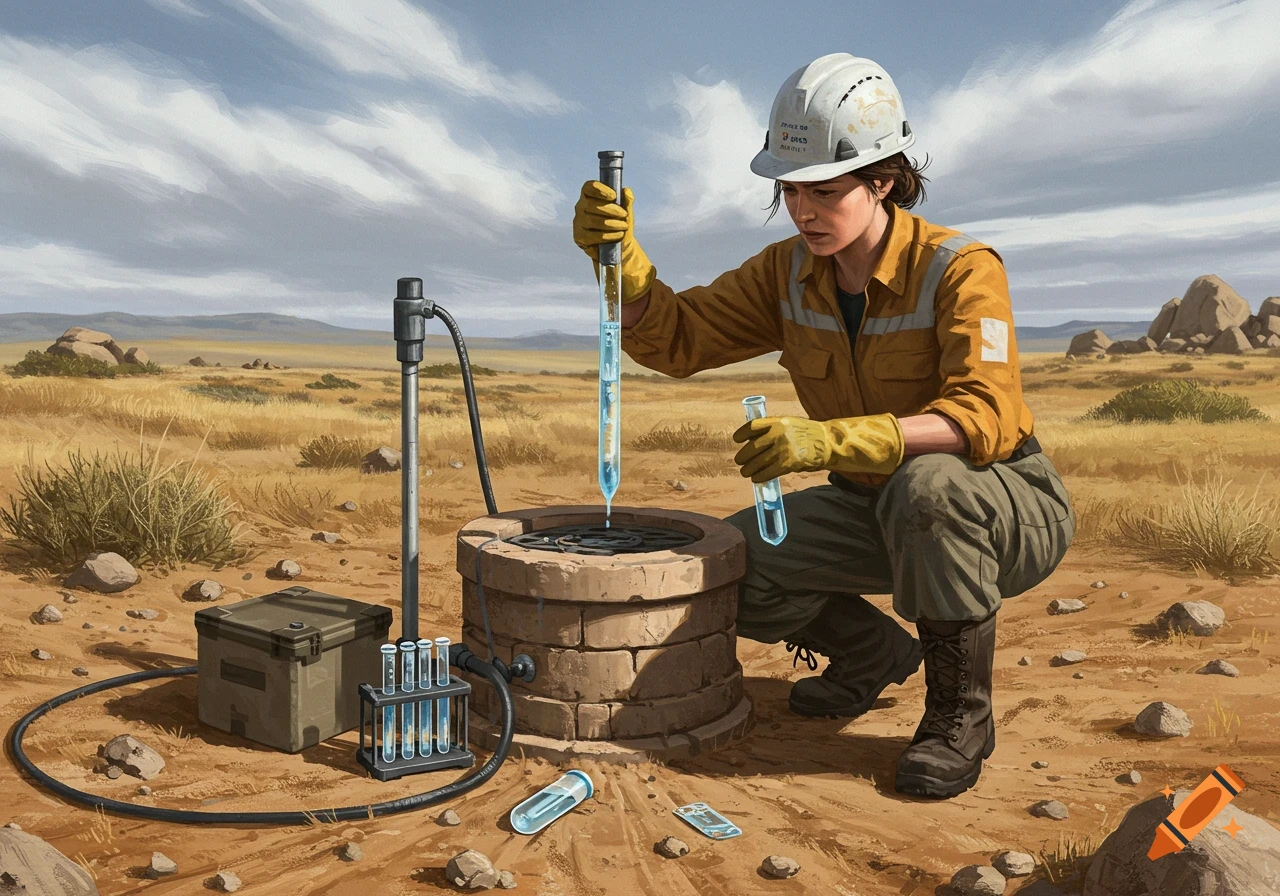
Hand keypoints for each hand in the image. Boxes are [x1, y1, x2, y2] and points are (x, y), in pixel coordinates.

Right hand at [572, 181, 655, 302]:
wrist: (618, 258)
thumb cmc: (621, 233)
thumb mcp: (627, 218)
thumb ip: (627, 204)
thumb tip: (627, 191)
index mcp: (590, 199)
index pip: (588, 187)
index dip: (599, 189)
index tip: (613, 195)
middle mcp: (581, 210)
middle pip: (590, 204)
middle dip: (609, 211)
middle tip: (623, 218)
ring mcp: (578, 224)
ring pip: (589, 219)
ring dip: (608, 224)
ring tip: (621, 230)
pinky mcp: (579, 240)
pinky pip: (589, 236)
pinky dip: (603, 237)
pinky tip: (613, 239)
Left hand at [732, 413, 904, 482]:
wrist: (828, 442)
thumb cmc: (807, 434)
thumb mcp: (789, 424)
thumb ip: (772, 430)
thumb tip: (752, 442)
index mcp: (777, 421)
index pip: (752, 427)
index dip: (742, 434)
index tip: (737, 440)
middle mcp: (778, 433)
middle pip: (752, 447)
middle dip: (743, 457)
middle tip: (740, 462)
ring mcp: (783, 448)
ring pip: (758, 462)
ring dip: (749, 469)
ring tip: (746, 472)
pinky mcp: (789, 463)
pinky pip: (768, 472)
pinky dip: (760, 477)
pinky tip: (757, 479)